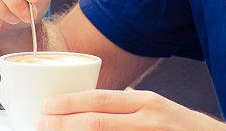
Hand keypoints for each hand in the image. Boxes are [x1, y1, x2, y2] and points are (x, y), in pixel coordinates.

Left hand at [37, 89, 225, 130]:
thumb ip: (131, 106)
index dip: (70, 102)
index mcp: (147, 103)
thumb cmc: (185, 129)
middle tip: (40, 123)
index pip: (101, 99)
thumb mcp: (159, 108)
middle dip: (64, 123)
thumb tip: (101, 102)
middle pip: (97, 122)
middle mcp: (148, 120)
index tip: (47, 105)